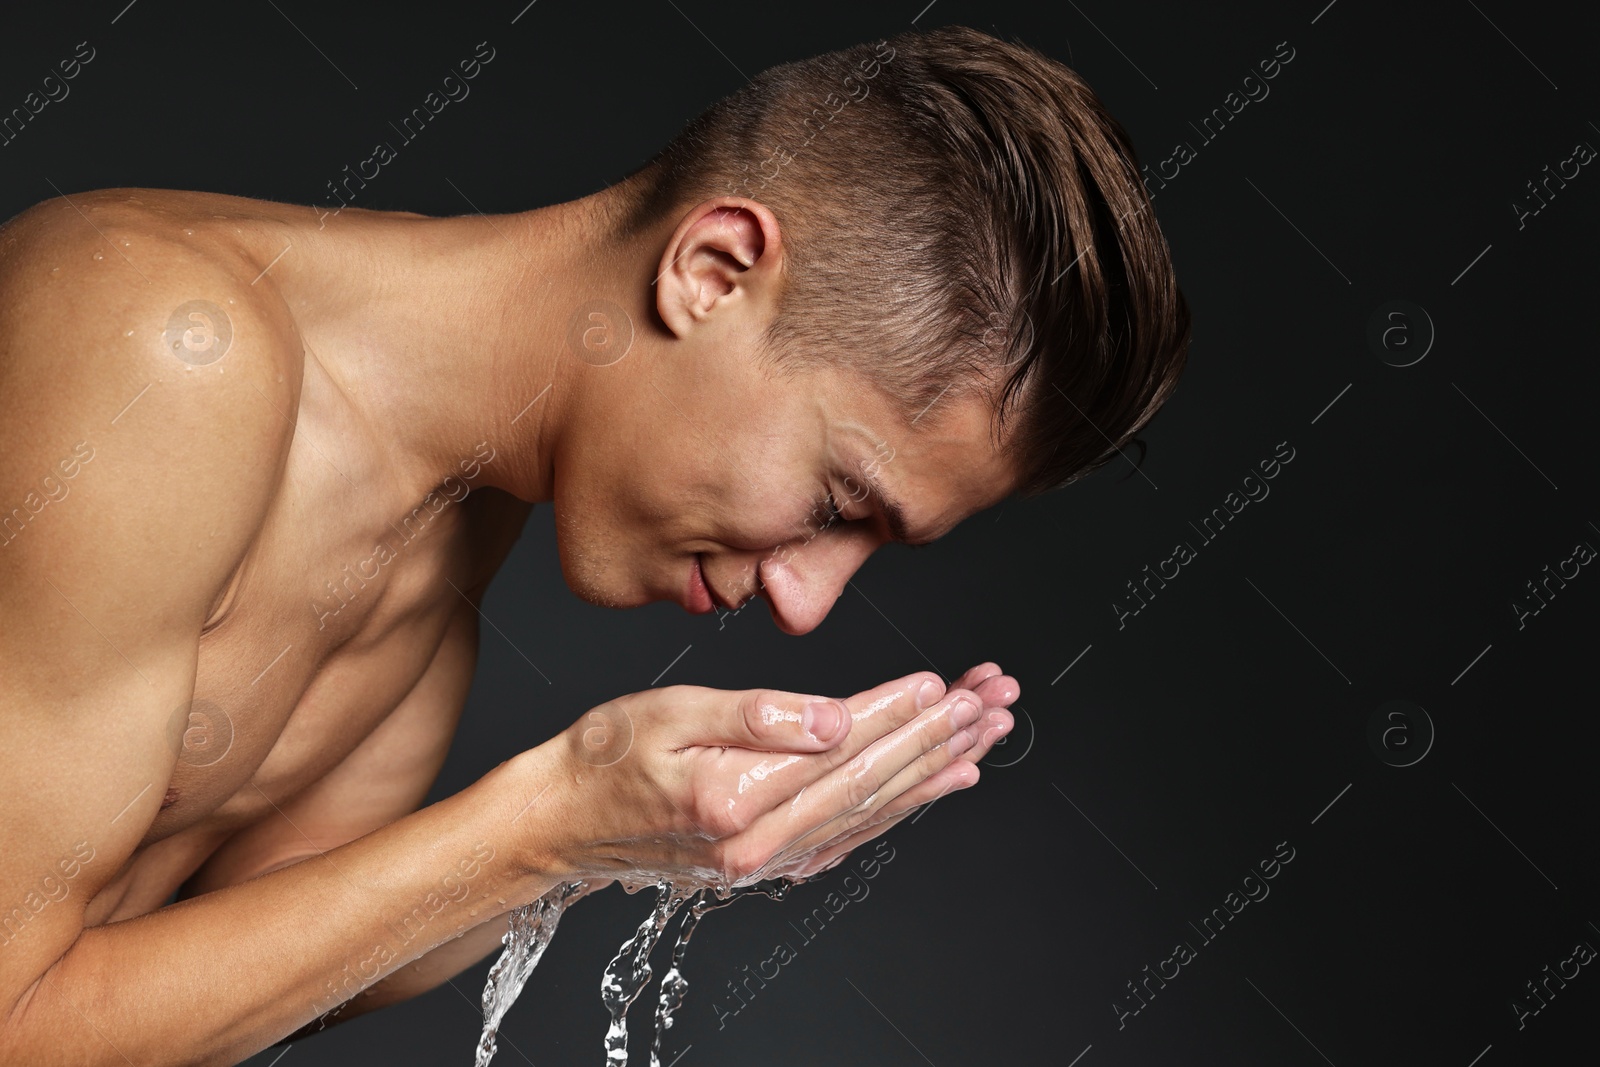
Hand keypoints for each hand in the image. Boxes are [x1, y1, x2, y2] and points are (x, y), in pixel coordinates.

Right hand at [532, 668, 1003, 887]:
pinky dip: (902, 805)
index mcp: (737, 798)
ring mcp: (769, 859)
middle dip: (940, 738)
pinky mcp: (769, 859)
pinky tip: (938, 782)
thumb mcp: (668, 715)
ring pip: (872, 809)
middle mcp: (762, 842)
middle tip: (995, 699)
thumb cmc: (602, 757)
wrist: (558, 822)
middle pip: (872, 783)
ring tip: (988, 733)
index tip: (947, 683)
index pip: (843, 749)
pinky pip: (852, 832)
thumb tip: (835, 719)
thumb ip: (755, 716)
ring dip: (936, 768)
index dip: (899, 713)